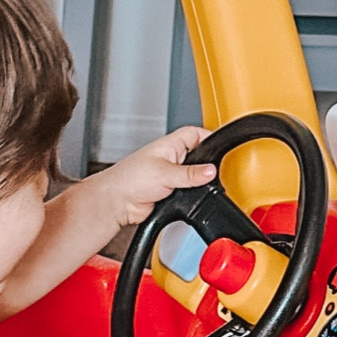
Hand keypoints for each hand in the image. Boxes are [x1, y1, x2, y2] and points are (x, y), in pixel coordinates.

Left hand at [101, 127, 215, 226]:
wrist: (116, 202)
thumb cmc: (129, 179)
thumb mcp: (165, 173)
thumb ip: (190, 173)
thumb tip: (211, 170)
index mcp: (170, 145)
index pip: (196, 134)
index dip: (209, 137)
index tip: (221, 147)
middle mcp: (171, 158)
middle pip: (198, 156)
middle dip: (205, 164)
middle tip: (212, 171)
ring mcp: (170, 175)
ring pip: (193, 175)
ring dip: (196, 182)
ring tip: (198, 186)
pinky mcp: (169, 191)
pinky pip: (187, 191)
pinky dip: (190, 195)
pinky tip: (189, 197)